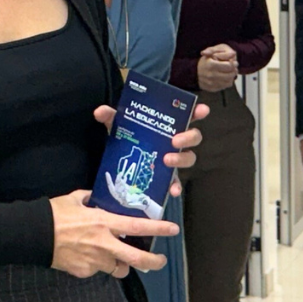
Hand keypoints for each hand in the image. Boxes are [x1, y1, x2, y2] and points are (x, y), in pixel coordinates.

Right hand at [50, 190, 177, 277]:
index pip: (137, 227)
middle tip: (159, 260)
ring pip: (117, 268)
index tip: (173, 229)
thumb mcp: (74, 199)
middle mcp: (103, 244)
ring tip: (117, 259)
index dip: (158, 229)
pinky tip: (86, 256)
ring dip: (121, 264)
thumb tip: (96, 196)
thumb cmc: (54, 214)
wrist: (34, 235)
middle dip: (152, 261)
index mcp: (103, 222)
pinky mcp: (83, 272)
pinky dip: (96, 265)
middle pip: (136, 258)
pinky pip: (97, 270)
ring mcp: (94, 260)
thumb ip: (90, 198)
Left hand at [93, 100, 207, 198]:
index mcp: (168, 124)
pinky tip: (172, 191)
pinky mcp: (168, 176)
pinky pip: (177, 182)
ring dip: (181, 159)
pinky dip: (176, 186)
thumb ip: (111, 116)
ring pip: (189, 158)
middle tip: (174, 140)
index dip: (198, 111)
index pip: (187, 115)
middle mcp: (175, 140)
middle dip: (188, 137)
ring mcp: (174, 158)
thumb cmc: (128, 135)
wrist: (122, 157)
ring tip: (167, 160)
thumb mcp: (119, 124)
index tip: (202, 110)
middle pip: (193, 137)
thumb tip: (100, 112)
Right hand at [196, 44, 238, 92]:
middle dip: (234, 70)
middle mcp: (212, 75)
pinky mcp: (212, 88)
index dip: (233, 63)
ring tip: (229, 73)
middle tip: (234, 68)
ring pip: (229, 82)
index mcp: (211, 65)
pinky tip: (225, 78)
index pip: (229, 66)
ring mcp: (212, 83)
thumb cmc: (204, 62)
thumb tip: (233, 54)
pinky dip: (227, 82)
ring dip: (231, 77)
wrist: (194, 73)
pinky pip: (225, 86)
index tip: (233, 62)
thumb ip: (222, 53)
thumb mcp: (211, 53)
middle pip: (230, 74)